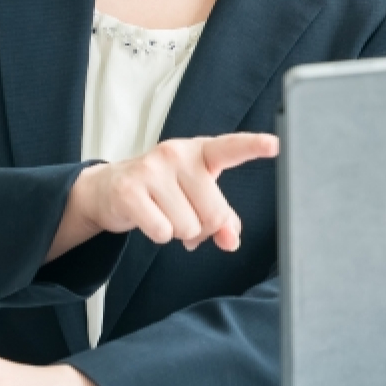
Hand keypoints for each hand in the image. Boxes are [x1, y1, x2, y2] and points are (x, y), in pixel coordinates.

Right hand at [49, 133, 278, 260]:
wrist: (111, 188)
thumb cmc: (166, 190)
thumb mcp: (199, 196)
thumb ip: (223, 218)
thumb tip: (230, 240)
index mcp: (202, 152)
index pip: (232, 148)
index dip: (254, 146)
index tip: (275, 144)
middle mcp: (177, 153)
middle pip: (213, 213)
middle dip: (203, 227)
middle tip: (187, 217)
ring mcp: (151, 169)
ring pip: (188, 227)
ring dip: (179, 232)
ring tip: (165, 215)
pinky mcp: (129, 190)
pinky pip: (162, 232)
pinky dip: (159, 235)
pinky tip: (149, 219)